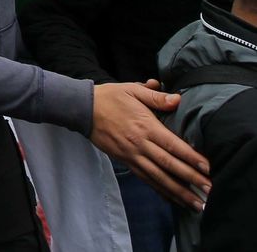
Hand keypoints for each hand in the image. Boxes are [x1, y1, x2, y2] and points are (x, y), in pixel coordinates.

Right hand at [89, 80, 208, 210]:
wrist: (83, 109)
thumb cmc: (110, 97)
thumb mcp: (131, 89)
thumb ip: (155, 96)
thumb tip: (177, 99)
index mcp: (145, 126)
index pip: (173, 145)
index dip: (191, 157)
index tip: (208, 168)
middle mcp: (140, 144)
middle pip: (169, 165)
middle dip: (191, 178)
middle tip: (210, 190)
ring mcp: (132, 155)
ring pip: (158, 177)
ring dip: (178, 191)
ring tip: (196, 203)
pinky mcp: (125, 161)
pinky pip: (146, 178)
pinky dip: (160, 190)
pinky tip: (173, 198)